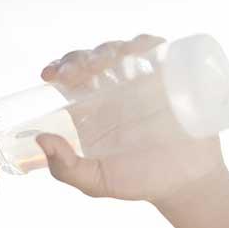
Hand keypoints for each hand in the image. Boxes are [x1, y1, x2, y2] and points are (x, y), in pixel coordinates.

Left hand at [35, 34, 225, 204]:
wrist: (186, 184)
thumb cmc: (139, 181)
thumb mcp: (96, 181)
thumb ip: (66, 168)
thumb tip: (41, 140)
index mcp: (90, 109)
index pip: (68, 78)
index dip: (58, 68)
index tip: (50, 75)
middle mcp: (112, 90)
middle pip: (90, 59)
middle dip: (80, 58)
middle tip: (78, 71)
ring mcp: (140, 81)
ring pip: (119, 50)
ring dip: (108, 50)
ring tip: (106, 62)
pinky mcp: (168, 76)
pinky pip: (156, 50)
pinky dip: (145, 43)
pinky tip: (138, 51)